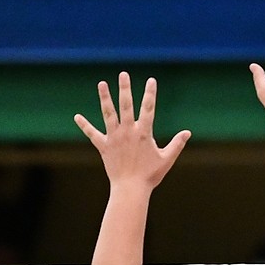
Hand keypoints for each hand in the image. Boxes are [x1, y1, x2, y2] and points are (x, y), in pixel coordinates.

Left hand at [74, 73, 190, 189]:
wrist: (130, 189)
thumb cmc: (150, 176)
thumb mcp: (166, 159)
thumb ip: (177, 144)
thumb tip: (187, 133)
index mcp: (143, 133)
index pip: (148, 108)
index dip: (150, 94)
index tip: (151, 80)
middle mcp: (128, 132)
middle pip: (126, 105)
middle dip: (125, 89)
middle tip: (123, 74)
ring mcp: (114, 138)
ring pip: (108, 114)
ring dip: (105, 98)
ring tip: (102, 84)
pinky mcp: (104, 147)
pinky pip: (92, 134)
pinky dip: (84, 126)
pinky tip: (76, 117)